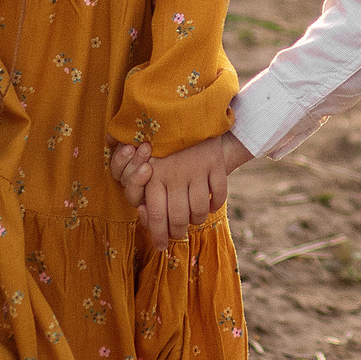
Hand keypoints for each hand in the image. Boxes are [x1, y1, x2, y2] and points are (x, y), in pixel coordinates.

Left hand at [118, 135, 249, 250]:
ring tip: (194, 218)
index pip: (155, 215)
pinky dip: (216, 204)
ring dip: (198, 219)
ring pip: (199, 210)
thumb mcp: (146, 163)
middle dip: (178, 232)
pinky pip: (219, 194)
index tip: (161, 246)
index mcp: (153, 176)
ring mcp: (197, 169)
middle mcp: (174, 174)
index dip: (158, 235)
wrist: (188, 112)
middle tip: (178, 235)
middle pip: (178, 217)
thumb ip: (141, 189)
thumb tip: (143, 215)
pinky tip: (210, 204)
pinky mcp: (215, 164)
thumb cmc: (162, 145)